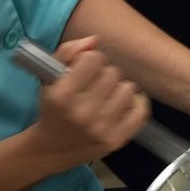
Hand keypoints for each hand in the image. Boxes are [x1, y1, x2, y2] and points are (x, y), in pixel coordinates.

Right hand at [28, 36, 148, 170]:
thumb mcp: (49, 78)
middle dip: (104, 74)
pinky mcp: (115, 140)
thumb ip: (68, 52)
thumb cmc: (52, 109)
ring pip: (127, 88)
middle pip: (112, 72)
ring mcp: (100, 128)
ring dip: (119, 88)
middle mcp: (82, 113)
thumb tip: (95, 41)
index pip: (92, 59)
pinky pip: (140, 112)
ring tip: (108, 95)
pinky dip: (136, 102)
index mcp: (62, 95)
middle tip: (95, 85)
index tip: (84, 69)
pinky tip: (125, 102)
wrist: (50, 149)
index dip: (89, 61)